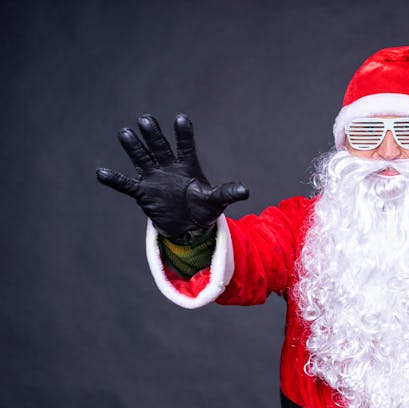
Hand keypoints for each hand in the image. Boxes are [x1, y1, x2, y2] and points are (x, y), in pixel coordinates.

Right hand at [96, 114, 247, 243]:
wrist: (188, 226)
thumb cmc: (204, 209)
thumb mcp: (216, 201)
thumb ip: (227, 192)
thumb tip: (245, 191)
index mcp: (188, 165)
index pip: (185, 146)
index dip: (183, 133)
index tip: (181, 119)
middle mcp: (168, 167)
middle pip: (160, 147)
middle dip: (153, 134)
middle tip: (145, 119)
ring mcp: (154, 178)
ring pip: (142, 158)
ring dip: (134, 147)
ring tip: (125, 133)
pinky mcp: (143, 192)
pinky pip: (126, 184)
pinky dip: (115, 179)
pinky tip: (101, 172)